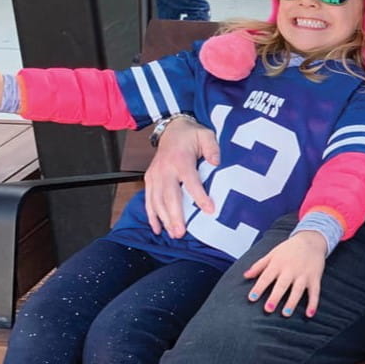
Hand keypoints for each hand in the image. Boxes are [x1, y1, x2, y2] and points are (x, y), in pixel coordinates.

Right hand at [144, 116, 219, 238]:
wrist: (171, 129)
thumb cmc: (191, 135)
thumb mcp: (206, 135)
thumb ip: (212, 148)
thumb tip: (216, 162)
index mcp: (180, 160)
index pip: (190, 181)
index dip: (199, 196)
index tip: (209, 210)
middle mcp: (165, 169)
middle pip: (169, 196)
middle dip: (174, 216)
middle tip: (181, 233)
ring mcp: (155, 175)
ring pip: (156, 201)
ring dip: (164, 219)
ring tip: (173, 234)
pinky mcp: (149, 179)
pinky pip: (148, 200)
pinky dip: (151, 215)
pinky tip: (158, 228)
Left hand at [244, 231, 326, 317]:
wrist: (311, 239)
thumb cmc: (290, 248)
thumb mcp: (273, 253)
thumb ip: (259, 265)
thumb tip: (245, 275)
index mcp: (278, 263)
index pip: (266, 277)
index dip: (259, 288)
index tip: (252, 298)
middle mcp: (291, 269)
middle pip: (282, 285)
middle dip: (275, 296)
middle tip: (268, 309)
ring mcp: (304, 274)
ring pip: (298, 289)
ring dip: (292, 301)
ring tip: (286, 313)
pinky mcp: (315, 278)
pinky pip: (315, 292)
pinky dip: (313, 303)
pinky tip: (309, 314)